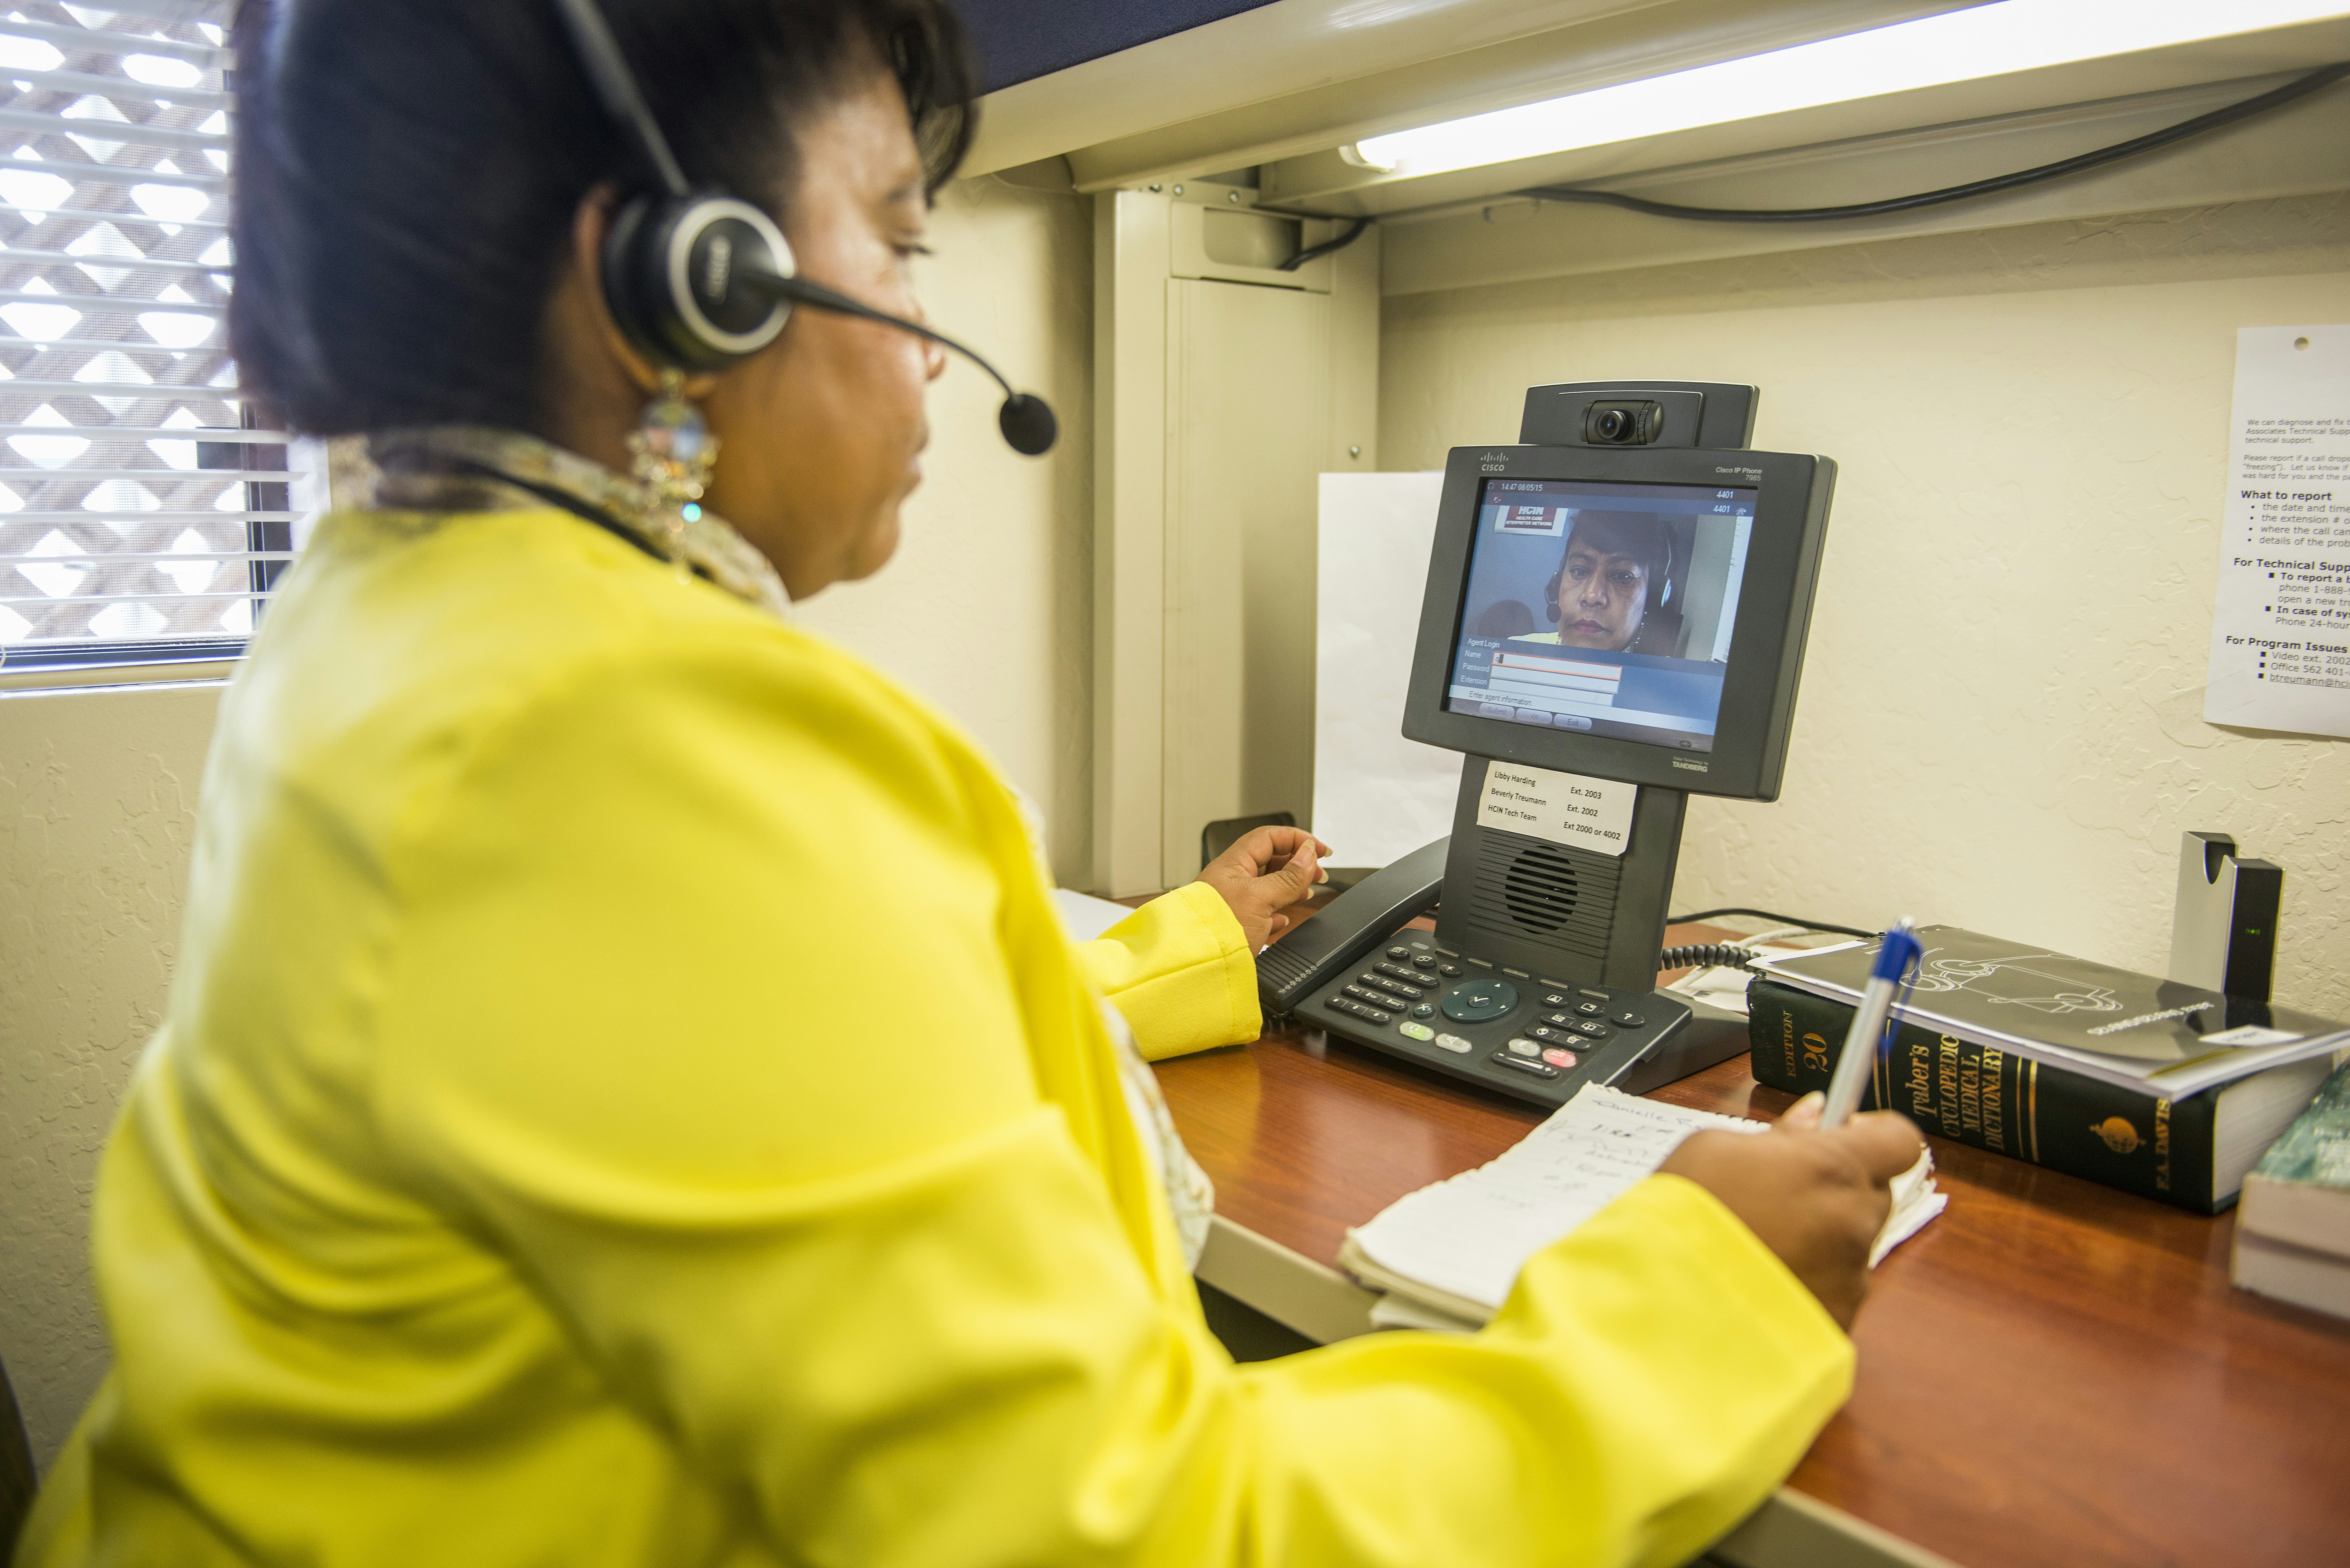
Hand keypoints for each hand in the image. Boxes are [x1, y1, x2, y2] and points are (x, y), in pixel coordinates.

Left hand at [1196, 826, 1330, 948]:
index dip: (1297, 839)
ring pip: (1267, 885)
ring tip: (1306, 893)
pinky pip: (1260, 911)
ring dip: (1290, 887)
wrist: (1193, 966)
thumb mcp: (1260, 898)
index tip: (1321, 850)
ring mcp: (1232, 902)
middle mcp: (1231, 880)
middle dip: (1297, 864)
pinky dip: (1276, 912)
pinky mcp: (1235, 925)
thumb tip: (1309, 854)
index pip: (1269, 837)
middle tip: (1319, 874)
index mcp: (1233, 864)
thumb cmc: (1216, 930)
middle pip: (1270, 860)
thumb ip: (1288, 877)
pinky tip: (1282, 919)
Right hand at [1657, 1095, 1925, 1330]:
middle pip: (1872, 1193)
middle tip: (1781, 1191)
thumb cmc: (1684, 1218)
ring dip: (1819, 1237)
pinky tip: (1762, 1279)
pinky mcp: (1839, 1321)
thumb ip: (1779, 1132)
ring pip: (1851, 1243)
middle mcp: (1854, 1222)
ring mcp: (1851, 1279)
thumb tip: (1815, 1115)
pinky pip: (1835, 1289)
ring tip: (1758, 1243)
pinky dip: (1808, 1280)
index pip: (1897, 1139)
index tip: (1843, 1131)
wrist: (1666, 1308)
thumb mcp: (1713, 1148)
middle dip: (1836, 1187)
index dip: (1874, 1132)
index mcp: (1830, 1168)